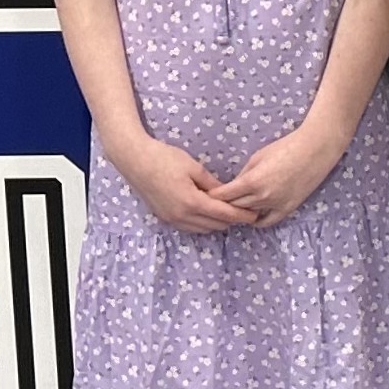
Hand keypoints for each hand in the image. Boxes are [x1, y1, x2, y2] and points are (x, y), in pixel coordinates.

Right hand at [111, 132, 257, 233]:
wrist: (134, 160)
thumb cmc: (165, 158)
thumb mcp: (194, 168)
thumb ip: (212, 184)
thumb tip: (227, 194)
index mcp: (192, 202)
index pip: (224, 215)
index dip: (241, 216)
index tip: (254, 215)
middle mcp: (181, 215)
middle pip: (215, 225)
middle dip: (231, 220)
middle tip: (243, 210)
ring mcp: (171, 219)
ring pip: (203, 229)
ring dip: (216, 223)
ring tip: (227, 211)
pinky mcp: (164, 217)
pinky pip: (189, 227)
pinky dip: (202, 223)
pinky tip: (207, 212)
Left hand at [210, 119, 345, 227]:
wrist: (315, 149)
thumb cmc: (285, 147)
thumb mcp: (257, 157)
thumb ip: (243, 175)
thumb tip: (234, 187)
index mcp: (252, 181)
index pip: (223, 196)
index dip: (212, 196)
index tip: (205, 195)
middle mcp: (262, 197)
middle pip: (233, 207)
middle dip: (222, 205)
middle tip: (214, 203)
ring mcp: (276, 204)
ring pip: (248, 215)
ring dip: (238, 212)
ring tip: (230, 209)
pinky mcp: (288, 208)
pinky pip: (267, 221)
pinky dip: (256, 221)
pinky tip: (251, 216)